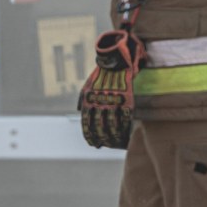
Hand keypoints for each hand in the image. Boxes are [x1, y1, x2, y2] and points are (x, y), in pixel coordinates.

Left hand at [77, 28, 145, 149]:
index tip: (93, 143)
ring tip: (115, 144)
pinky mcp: (126, 99)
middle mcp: (100, 103)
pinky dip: (126, 128)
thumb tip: (80, 111)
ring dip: (114, 136)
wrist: (114, 60)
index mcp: (89, 100)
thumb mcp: (87, 85)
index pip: (87, 123)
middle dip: (101, 138)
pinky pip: (125, 118)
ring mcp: (113, 101)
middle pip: (99, 126)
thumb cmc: (100, 74)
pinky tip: (126, 134)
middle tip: (104, 145)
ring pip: (112, 124)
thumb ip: (83, 99)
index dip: (90, 135)